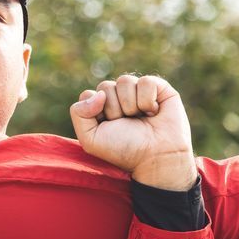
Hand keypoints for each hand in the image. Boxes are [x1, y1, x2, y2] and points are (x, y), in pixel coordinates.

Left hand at [68, 74, 197, 189]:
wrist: (156, 158)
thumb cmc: (124, 151)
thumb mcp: (90, 139)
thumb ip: (79, 112)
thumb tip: (98, 92)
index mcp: (102, 109)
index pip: (89, 94)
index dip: (96, 111)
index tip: (109, 128)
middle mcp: (120, 99)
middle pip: (105, 86)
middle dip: (114, 109)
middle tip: (127, 125)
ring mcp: (139, 92)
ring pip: (124, 81)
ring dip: (131, 105)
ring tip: (141, 119)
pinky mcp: (159, 88)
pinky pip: (146, 81)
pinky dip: (148, 100)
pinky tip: (154, 112)